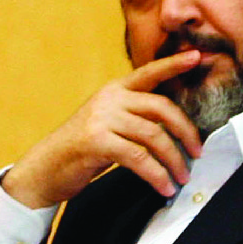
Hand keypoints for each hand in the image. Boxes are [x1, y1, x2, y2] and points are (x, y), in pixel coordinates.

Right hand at [1, 51, 205, 207]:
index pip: (150, 72)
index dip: (174, 64)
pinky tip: (164, 187)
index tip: (197, 56)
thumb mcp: (110, 124)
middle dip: (186, 132)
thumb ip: (136, 117)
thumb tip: (176, 128)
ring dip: (174, 161)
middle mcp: (110, 98)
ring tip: (182, 178)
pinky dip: (157, 175)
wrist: (44, 170)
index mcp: (115, 90)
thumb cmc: (83, 150)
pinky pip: (139, 158)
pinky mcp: (96, 140)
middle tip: (198, 153)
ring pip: (154, 136)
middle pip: (162, 107)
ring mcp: (101, 118)